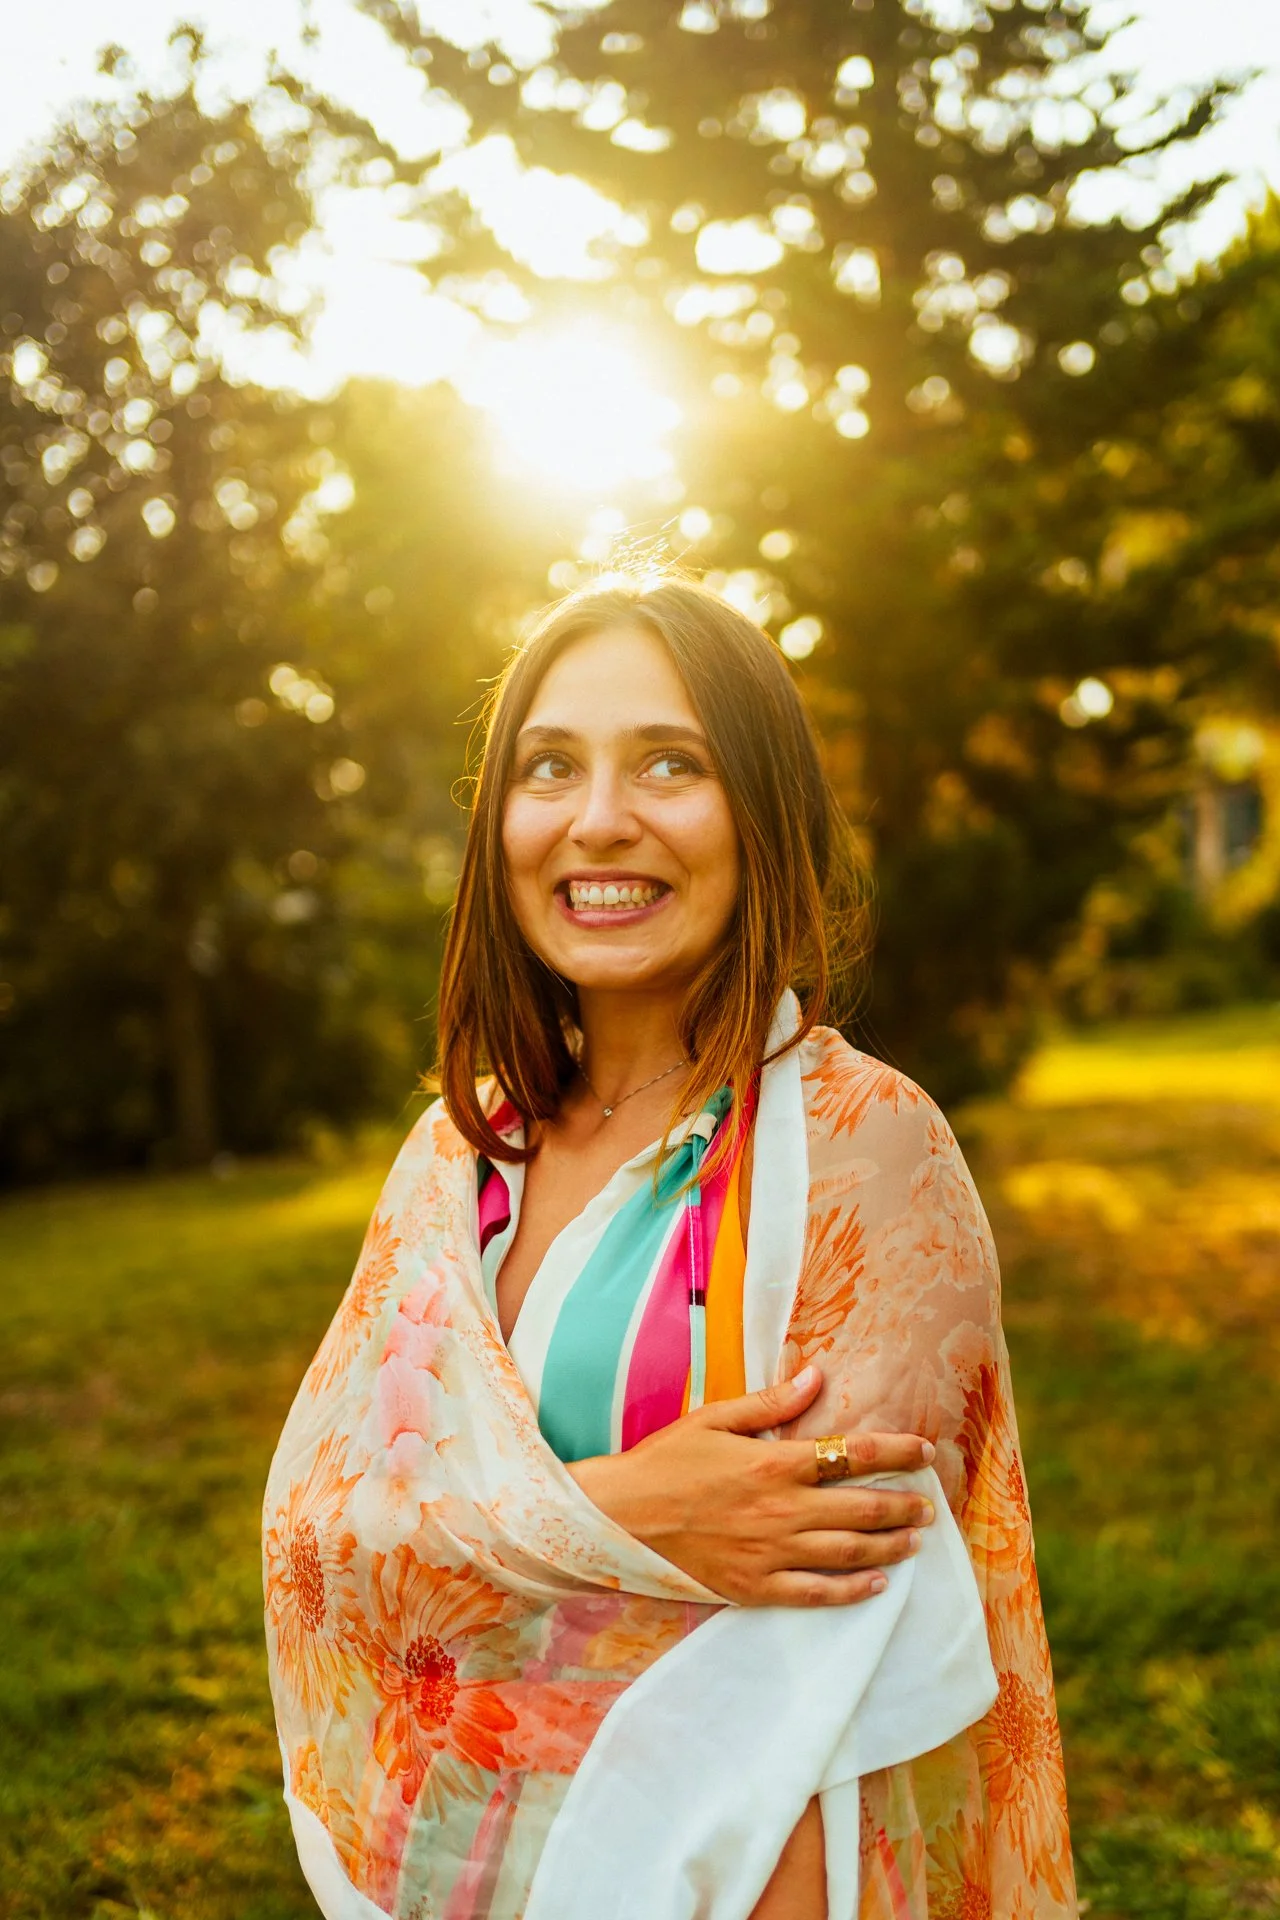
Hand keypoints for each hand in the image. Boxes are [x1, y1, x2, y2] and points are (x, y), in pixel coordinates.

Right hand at [567, 1365, 936, 1606]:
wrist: (619, 1517)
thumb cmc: (665, 1462)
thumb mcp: (714, 1419)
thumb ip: (771, 1403)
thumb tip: (817, 1377)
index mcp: (774, 1463)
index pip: (854, 1453)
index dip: (897, 1451)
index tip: (924, 1451)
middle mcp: (782, 1510)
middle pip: (863, 1507)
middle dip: (904, 1506)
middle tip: (929, 1506)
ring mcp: (771, 1553)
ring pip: (849, 1551)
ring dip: (889, 1545)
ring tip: (914, 1541)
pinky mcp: (756, 1587)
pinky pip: (817, 1593)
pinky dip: (852, 1590)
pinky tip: (876, 1585)